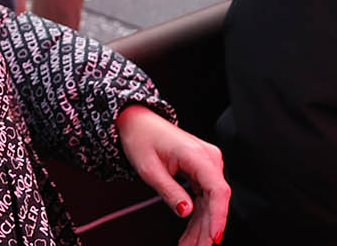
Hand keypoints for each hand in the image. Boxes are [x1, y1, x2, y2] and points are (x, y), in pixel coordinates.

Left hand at [115, 105, 227, 245]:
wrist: (137, 122)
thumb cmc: (140, 138)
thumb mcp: (148, 168)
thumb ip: (168, 190)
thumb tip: (186, 212)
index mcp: (197, 155)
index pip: (218, 190)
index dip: (218, 217)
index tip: (213, 237)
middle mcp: (209, 159)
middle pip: (215, 201)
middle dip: (206, 229)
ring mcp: (208, 165)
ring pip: (210, 203)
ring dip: (201, 227)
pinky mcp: (203, 171)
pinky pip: (204, 198)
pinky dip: (197, 216)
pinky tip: (191, 234)